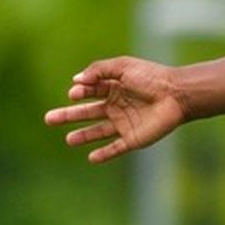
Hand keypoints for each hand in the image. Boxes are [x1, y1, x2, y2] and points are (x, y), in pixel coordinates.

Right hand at [43, 56, 186, 162]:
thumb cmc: (151, 78)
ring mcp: (125, 123)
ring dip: (83, 136)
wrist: (176, 95)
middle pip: (87, 113)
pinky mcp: (133, 138)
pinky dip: (104, 154)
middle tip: (48, 119)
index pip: (89, 92)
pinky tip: (91, 158)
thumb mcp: (122, 67)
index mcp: (114, 88)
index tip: (74, 94)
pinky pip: (116, 148)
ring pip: (98, 132)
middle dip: (68, 115)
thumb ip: (98, 71)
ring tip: (68, 139)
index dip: (79, 92)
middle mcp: (117, 106)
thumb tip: (75, 81)